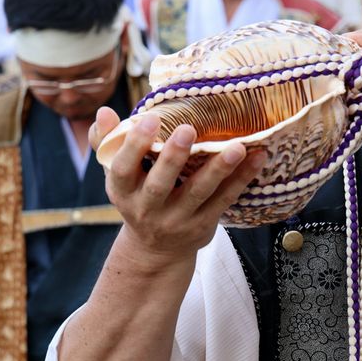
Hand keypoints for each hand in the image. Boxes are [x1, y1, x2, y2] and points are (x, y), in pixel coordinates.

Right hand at [92, 107, 266, 269]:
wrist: (155, 249)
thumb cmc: (138, 196)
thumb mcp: (120, 174)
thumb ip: (109, 142)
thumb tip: (104, 111)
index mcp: (122, 191)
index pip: (122, 168)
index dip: (134, 145)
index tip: (149, 119)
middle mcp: (147, 208)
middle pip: (160, 184)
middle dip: (173, 157)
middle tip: (188, 129)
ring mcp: (177, 220)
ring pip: (198, 193)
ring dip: (219, 169)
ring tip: (237, 147)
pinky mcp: (203, 225)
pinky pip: (224, 200)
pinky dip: (242, 179)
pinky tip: (257, 158)